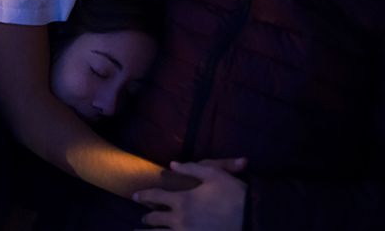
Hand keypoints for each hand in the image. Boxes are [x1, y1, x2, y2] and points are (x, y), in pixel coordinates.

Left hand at [133, 158, 247, 230]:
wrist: (251, 217)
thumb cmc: (233, 193)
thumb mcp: (213, 173)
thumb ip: (190, 168)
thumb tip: (171, 165)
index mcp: (182, 200)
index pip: (155, 197)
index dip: (142, 196)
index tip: (134, 196)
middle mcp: (180, 220)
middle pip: (155, 220)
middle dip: (146, 218)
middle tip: (142, 218)